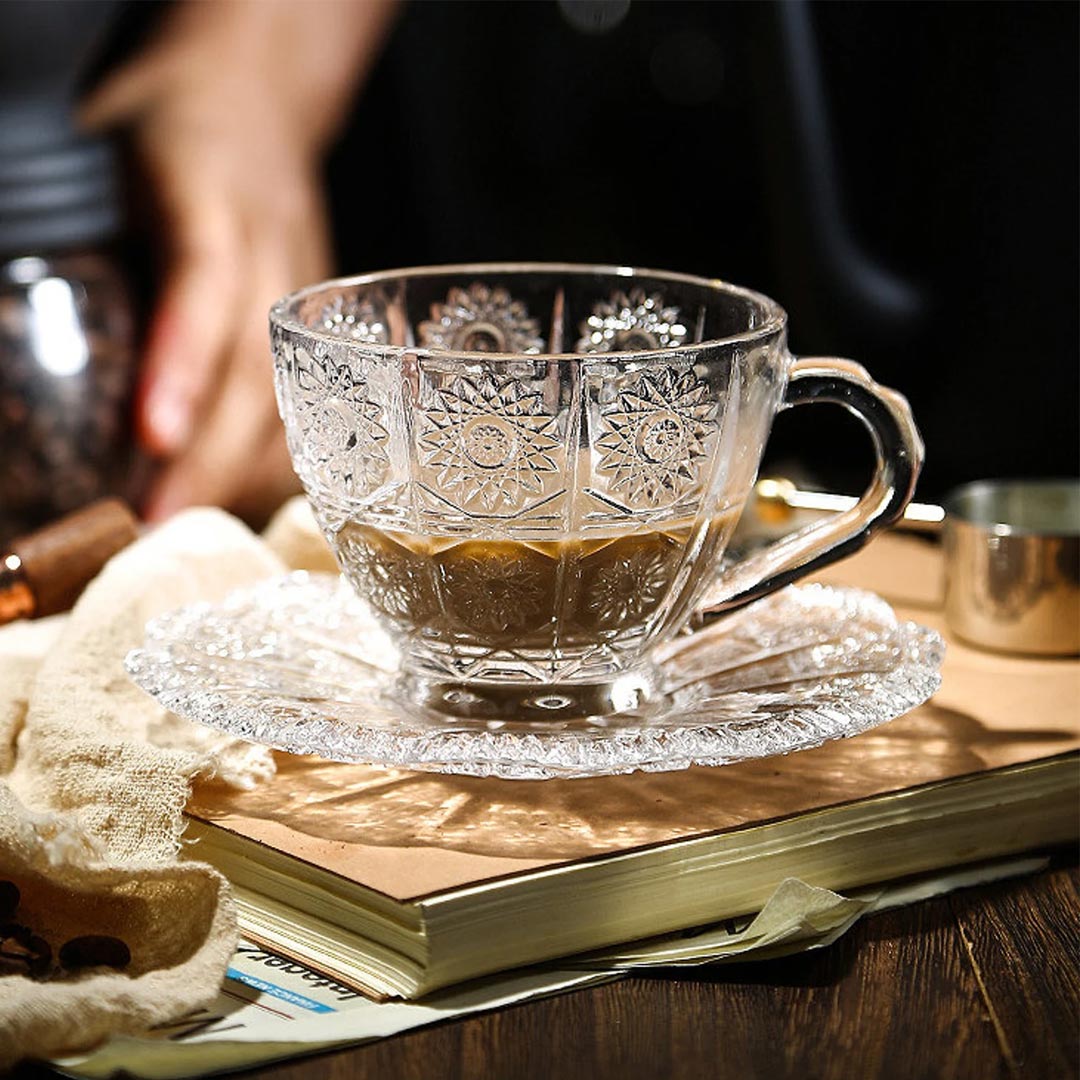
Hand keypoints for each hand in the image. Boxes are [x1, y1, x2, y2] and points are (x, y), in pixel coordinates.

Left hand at [80, 0, 396, 523]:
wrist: (259, 101)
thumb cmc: (166, 121)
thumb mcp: (99, 144)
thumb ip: (62, 223)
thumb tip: (3, 329)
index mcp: (214, 191)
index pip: (206, 280)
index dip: (184, 359)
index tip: (153, 436)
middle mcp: (275, 247)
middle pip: (258, 364)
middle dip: (211, 452)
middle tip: (157, 525)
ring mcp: (309, 293)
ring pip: (293, 396)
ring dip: (243, 471)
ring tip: (188, 531)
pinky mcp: (324, 327)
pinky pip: (309, 403)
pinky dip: (273, 459)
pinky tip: (236, 500)